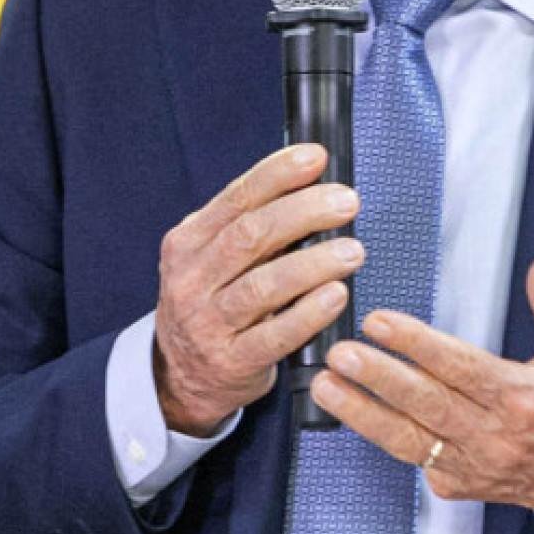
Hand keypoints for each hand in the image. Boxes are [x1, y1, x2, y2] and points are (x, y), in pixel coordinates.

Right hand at [153, 143, 363, 435]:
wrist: (181, 375)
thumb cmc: (213, 304)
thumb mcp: (213, 259)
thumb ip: (252, 227)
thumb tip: (313, 185)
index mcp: (188, 242)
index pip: (236, 198)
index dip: (278, 174)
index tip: (316, 158)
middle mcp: (191, 279)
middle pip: (250, 236)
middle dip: (303, 212)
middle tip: (346, 202)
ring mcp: (208, 323)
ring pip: (263, 285)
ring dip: (314, 263)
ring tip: (352, 251)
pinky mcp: (231, 361)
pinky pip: (275, 335)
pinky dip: (309, 313)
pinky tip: (336, 295)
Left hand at [311, 245, 533, 527]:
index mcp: (521, 397)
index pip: (459, 367)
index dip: (416, 344)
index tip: (380, 321)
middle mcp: (494, 436)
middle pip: (425, 404)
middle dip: (377, 377)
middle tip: (339, 354)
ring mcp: (474, 465)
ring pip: (408, 439)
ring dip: (362, 413)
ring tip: (325, 387)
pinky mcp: (459, 485)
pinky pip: (415, 459)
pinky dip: (383, 437)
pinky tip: (351, 413)